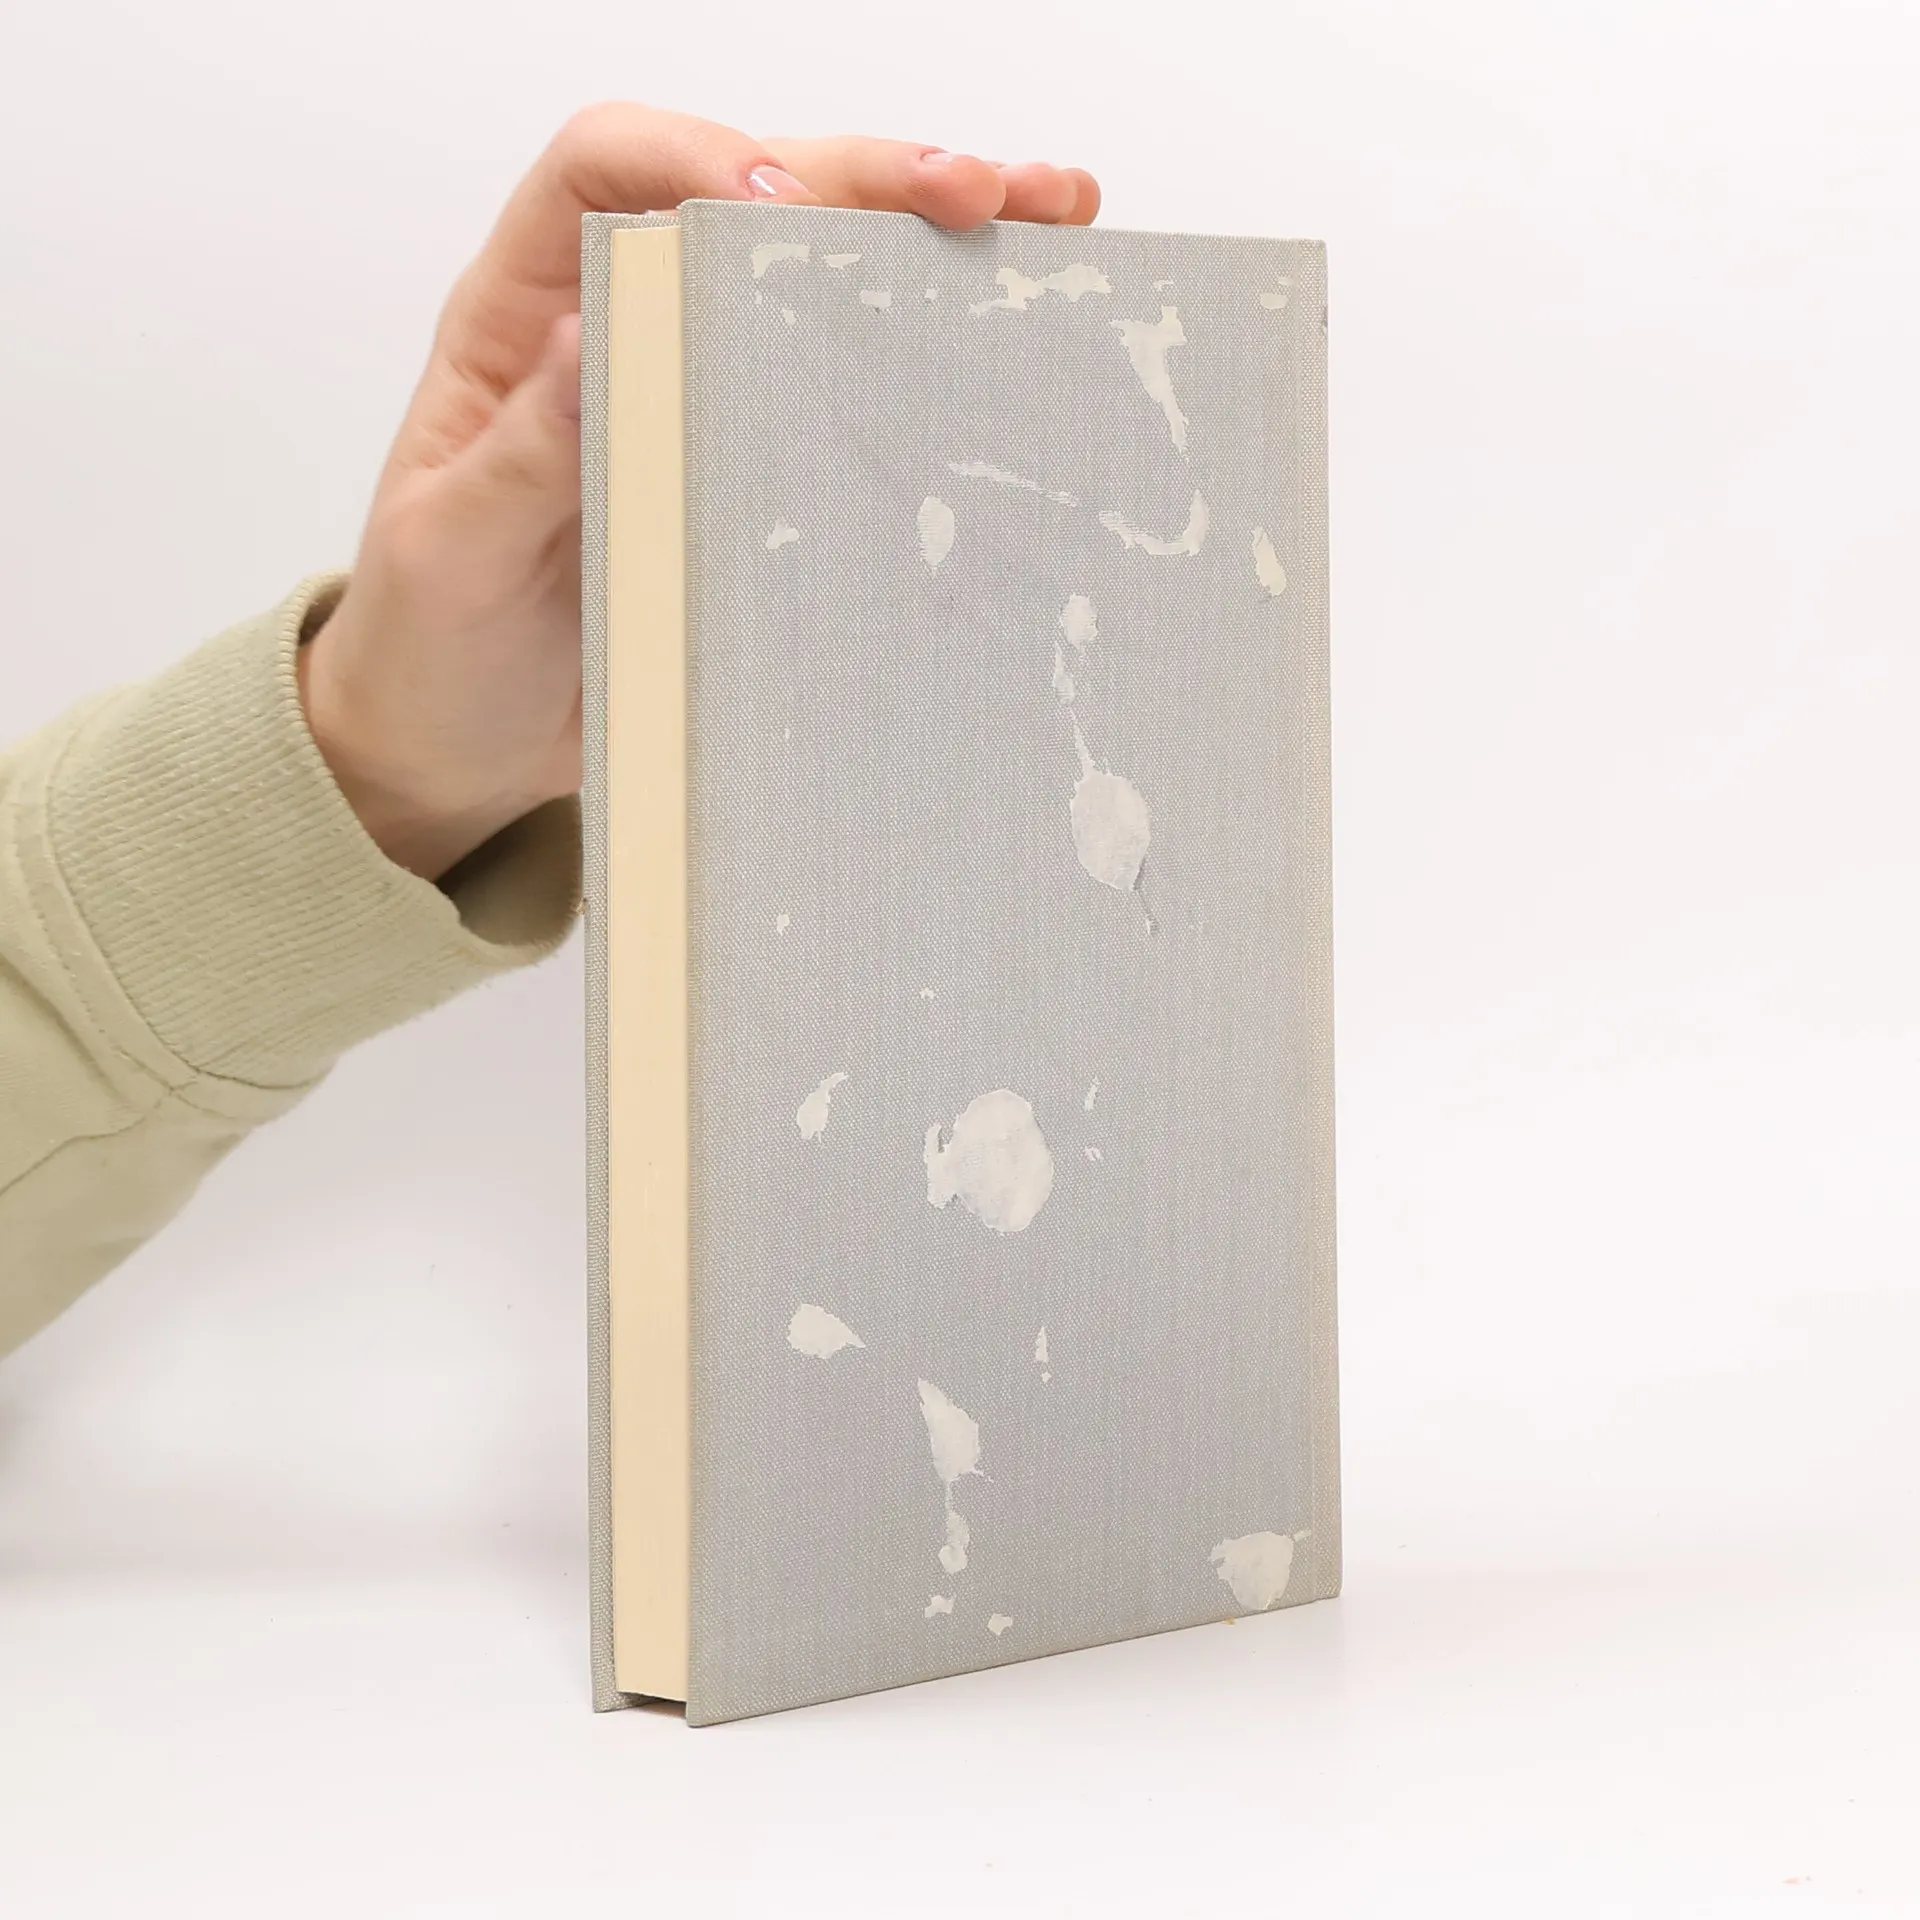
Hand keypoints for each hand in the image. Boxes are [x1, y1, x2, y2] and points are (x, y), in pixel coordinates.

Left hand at [299, 104, 1100, 878]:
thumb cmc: (432, 648)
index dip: (692, 157)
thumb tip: (585, 335)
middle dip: (861, 172)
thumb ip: (516, 454)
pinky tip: (1012, 299)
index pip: (603, 170)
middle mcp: (612, 326)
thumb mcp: (450, 557)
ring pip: (811, 259)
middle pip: (742, 189)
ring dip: (924, 223)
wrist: (456, 745)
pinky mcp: (747, 457)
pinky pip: (835, 370)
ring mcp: (691, 387)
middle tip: (971, 191)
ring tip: (1044, 210)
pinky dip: (924, 326)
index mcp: (519, 320)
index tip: (776, 202)